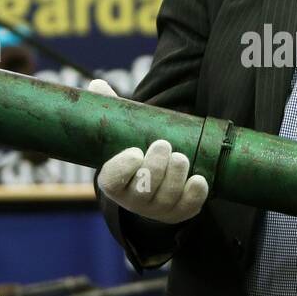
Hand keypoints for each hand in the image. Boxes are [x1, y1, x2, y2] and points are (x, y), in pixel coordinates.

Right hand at [89, 79, 208, 223]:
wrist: (153, 184)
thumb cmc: (135, 153)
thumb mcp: (121, 135)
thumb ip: (112, 112)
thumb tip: (97, 83)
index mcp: (114, 181)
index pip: (112, 180)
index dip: (123, 168)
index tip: (134, 151)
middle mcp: (133, 200)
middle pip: (143, 188)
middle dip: (155, 167)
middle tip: (163, 144)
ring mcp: (157, 209)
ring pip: (166, 197)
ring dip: (175, 176)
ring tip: (180, 157)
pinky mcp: (179, 212)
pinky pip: (188, 207)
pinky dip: (194, 194)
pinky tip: (199, 179)